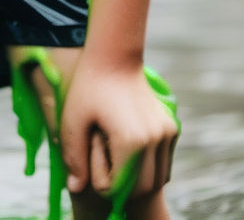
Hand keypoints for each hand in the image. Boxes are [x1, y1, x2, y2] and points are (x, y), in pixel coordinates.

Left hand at [59, 58, 178, 200]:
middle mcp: (155, 138)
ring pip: (158, 178)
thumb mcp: (72, 121)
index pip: (120, 188)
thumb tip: (75, 189)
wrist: (114, 55)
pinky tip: (131, 148)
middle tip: (104, 156)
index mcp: (131, 140)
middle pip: (143, 188)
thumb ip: (74, 157)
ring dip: (139, 177)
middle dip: (123, 185)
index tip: (93, 153)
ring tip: (117, 150)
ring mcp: (166, 132)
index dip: (102, 180)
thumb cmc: (88, 86)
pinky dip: (150, 166)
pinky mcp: (171, 127)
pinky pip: (164, 163)